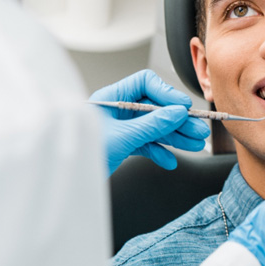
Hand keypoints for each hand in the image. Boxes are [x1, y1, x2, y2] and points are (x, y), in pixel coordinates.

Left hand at [89, 70, 209, 175]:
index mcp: (111, 97)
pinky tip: (169, 160)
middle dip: (177, 120)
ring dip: (174, 136)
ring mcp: (121, 127)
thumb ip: (151, 125)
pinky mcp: (122, 144)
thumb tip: (176, 113)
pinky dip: (159, 151)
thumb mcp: (122, 137)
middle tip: (197, 130)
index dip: (166, 93)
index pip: (145, 84)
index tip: (183, 107)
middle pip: (155, 107)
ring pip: (154, 127)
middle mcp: (117, 110)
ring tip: (193, 144)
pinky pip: (146, 143)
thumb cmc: (81, 155)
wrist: (66, 182)